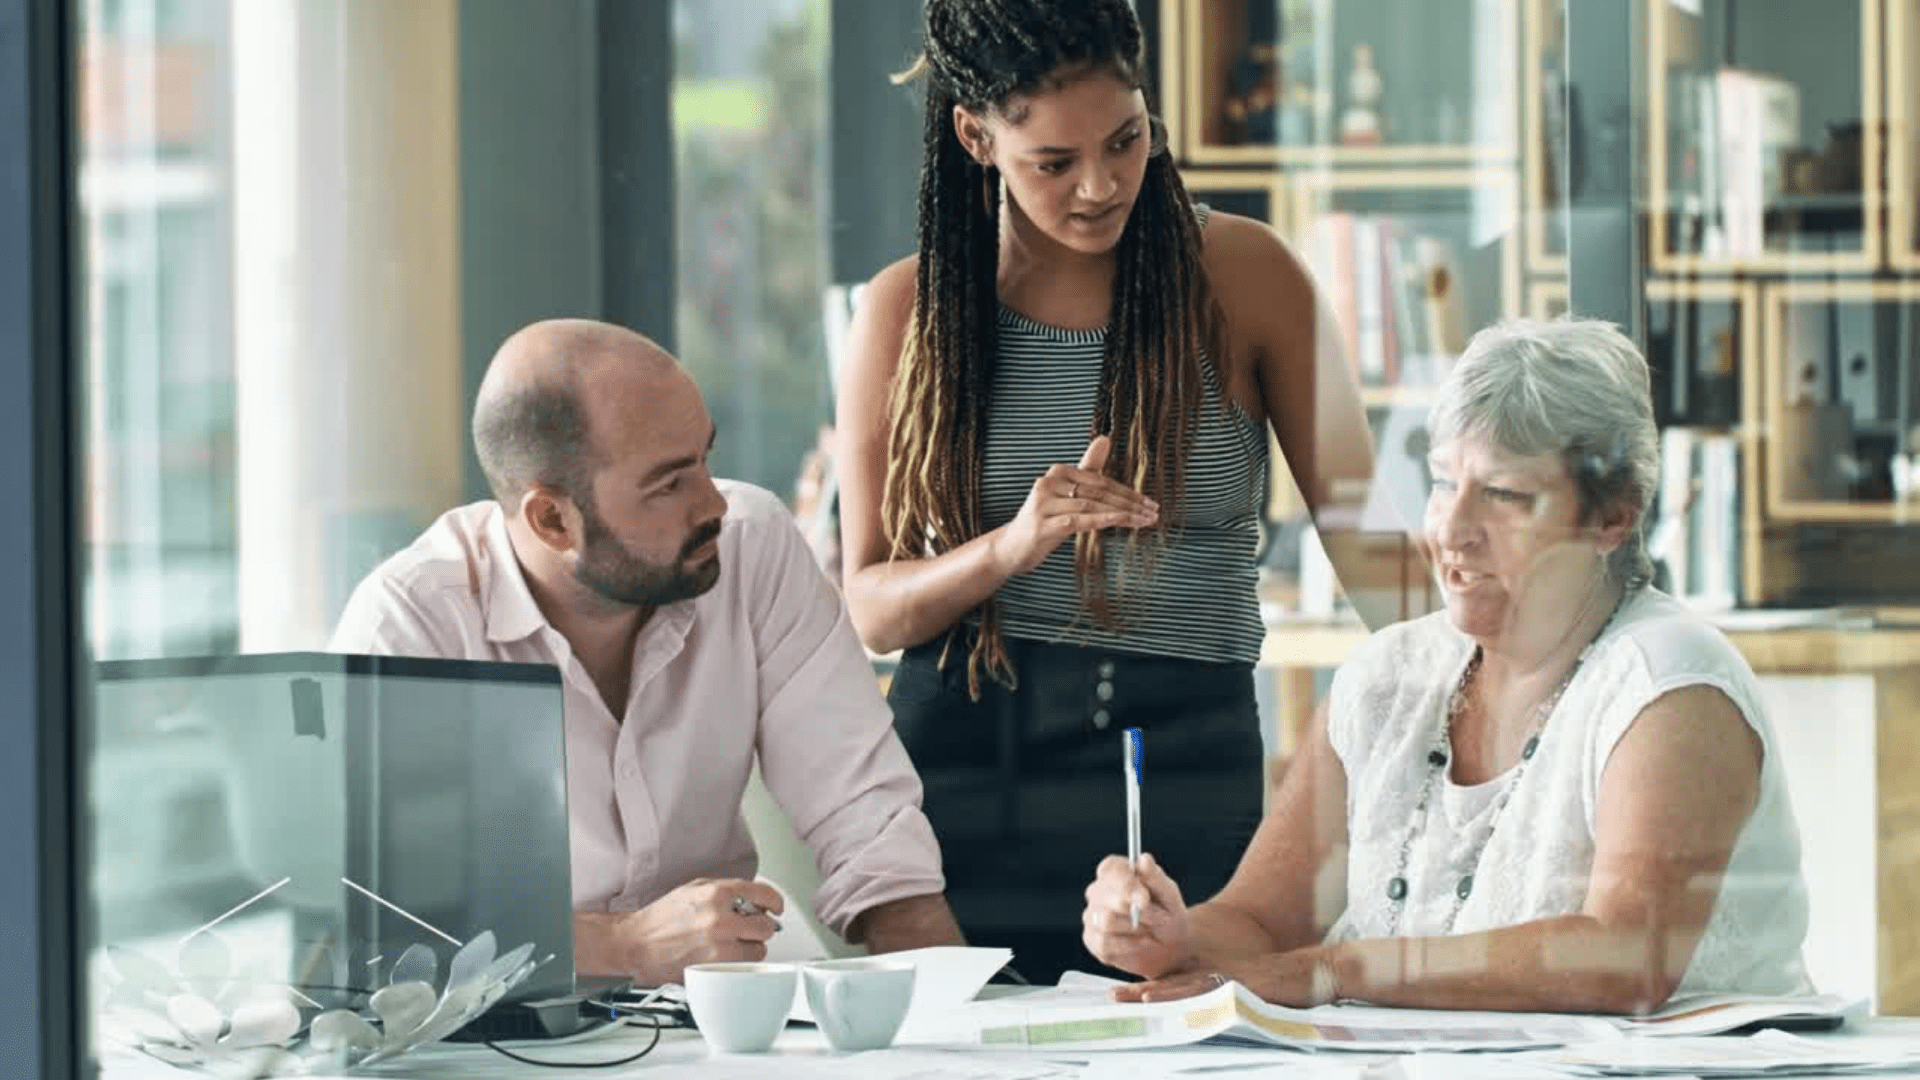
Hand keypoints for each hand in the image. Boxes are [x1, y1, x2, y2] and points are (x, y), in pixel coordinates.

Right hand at [614, 878, 784, 986]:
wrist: (635, 943)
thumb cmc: (661, 918)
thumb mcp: (694, 890)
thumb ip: (726, 892)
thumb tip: (754, 899)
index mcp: (716, 894)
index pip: (763, 894)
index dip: (775, 902)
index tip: (776, 908)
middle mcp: (720, 918)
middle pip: (766, 926)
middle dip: (761, 927)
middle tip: (751, 928)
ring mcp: (718, 945)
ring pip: (758, 950)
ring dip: (751, 947)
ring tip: (733, 944)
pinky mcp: (713, 967)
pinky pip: (742, 966)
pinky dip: (738, 963)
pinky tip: (724, 956)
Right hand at [991, 435, 1156, 575]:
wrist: (1011, 548)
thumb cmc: (1044, 520)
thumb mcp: (1067, 494)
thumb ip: (1087, 468)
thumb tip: (1105, 438)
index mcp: (1058, 473)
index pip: (1100, 480)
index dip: (1128, 492)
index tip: (1149, 503)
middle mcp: (1049, 483)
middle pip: (1099, 492)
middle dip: (1130, 503)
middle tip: (1153, 511)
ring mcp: (1044, 504)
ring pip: (1092, 506)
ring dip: (1123, 513)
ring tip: (1145, 521)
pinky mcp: (1043, 525)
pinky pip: (1079, 521)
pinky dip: (1103, 520)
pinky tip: (1122, 522)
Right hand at [1081, 852, 1190, 978]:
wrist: (1168, 944)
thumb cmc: (1167, 912)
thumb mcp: (1168, 894)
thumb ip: (1155, 877)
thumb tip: (1144, 859)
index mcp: (1117, 871)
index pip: (1111, 868)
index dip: (1127, 883)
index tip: (1145, 897)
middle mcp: (1098, 889)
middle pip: (1108, 896)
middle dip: (1138, 911)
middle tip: (1157, 918)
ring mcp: (1091, 914)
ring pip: (1106, 921)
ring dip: (1135, 929)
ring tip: (1147, 930)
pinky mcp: (1091, 939)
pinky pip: (1104, 943)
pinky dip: (1129, 945)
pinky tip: (1139, 942)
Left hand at [1113, 947, 1339, 1006]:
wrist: (1319, 971)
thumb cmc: (1291, 988)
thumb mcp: (1257, 996)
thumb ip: (1234, 1001)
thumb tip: (1216, 1013)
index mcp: (1220, 979)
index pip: (1180, 986)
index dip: (1153, 990)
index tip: (1126, 996)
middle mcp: (1219, 976)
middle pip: (1173, 984)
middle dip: (1142, 991)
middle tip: (1112, 996)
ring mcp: (1228, 979)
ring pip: (1183, 986)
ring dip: (1154, 993)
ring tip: (1126, 997)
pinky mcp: (1240, 985)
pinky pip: (1207, 991)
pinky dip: (1183, 996)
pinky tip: (1164, 998)